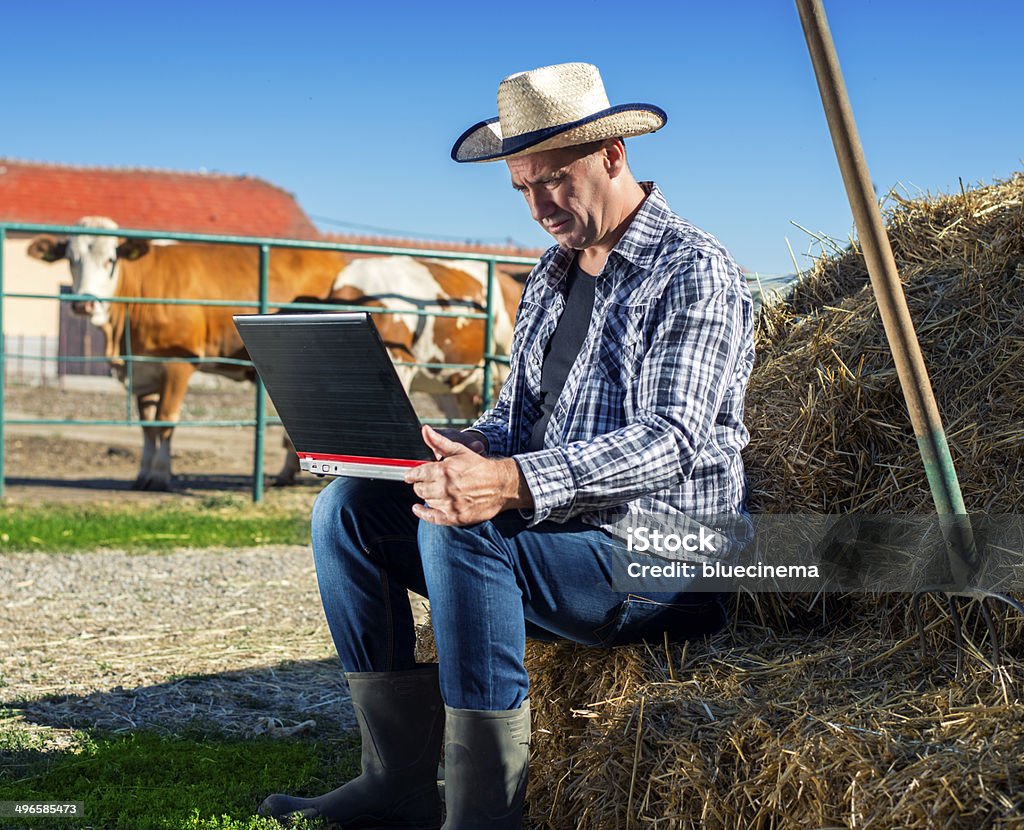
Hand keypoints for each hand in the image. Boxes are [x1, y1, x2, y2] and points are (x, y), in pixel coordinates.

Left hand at [405, 425, 530, 525]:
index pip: (418, 474)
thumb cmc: (479, 466)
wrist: (501, 485)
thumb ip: (438, 442)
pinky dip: (422, 513)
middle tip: (425, 482)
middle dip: (420, 485)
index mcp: (444, 470)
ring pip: (426, 501)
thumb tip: (424, 430)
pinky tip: (418, 508)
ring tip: (436, 490)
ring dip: (427, 496)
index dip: (412, 475)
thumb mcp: (459, 450)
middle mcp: (445, 488)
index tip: (409, 476)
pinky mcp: (456, 517)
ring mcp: (450, 504)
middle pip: (420, 489)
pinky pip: (432, 518)